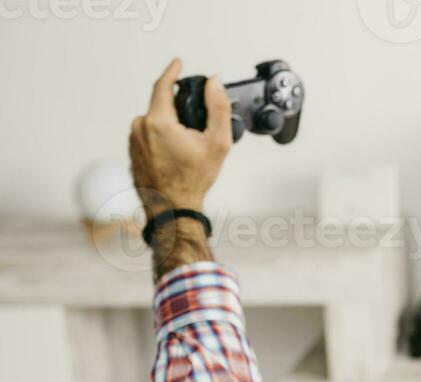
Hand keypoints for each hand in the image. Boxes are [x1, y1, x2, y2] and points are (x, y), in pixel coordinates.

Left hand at [128, 59, 231, 217]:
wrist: (172, 208)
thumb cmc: (193, 180)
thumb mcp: (218, 143)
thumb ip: (218, 108)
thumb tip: (214, 83)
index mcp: (158, 121)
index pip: (162, 86)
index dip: (172, 72)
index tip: (177, 63)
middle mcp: (140, 127)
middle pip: (162, 107)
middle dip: (178, 112)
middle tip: (197, 131)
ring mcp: (133, 140)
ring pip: (155, 123)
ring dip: (171, 128)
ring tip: (187, 151)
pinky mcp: (131, 151)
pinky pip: (148, 137)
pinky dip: (162, 140)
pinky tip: (175, 159)